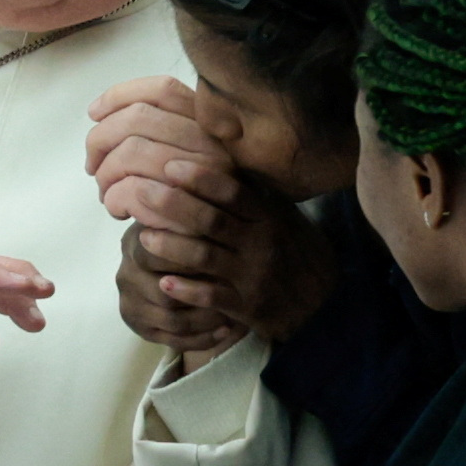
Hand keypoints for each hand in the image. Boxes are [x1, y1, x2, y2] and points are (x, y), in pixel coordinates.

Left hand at [85, 77, 240, 225]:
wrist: (221, 266)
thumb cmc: (191, 206)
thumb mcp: (187, 160)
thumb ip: (161, 132)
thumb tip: (99, 112)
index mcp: (215, 132)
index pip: (163, 90)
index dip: (120, 95)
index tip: (93, 113)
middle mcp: (219, 153)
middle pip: (138, 119)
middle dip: (101, 139)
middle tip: (93, 165)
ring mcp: (214, 188)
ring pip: (133, 154)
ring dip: (106, 175)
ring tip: (106, 193)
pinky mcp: (199, 227)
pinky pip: (137, 195)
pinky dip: (116, 200)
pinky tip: (119, 212)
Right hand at [116, 222, 243, 364]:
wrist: (166, 268)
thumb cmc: (184, 239)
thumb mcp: (182, 223)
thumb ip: (192, 215)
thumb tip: (214, 204)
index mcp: (134, 244)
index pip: (157, 253)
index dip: (191, 257)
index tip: (225, 255)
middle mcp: (126, 275)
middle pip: (165, 292)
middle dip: (203, 293)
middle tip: (236, 292)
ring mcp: (131, 304)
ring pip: (173, 320)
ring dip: (207, 318)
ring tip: (235, 312)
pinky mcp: (141, 328)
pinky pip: (174, 340)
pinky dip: (203, 337)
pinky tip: (227, 330)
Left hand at [128, 177, 336, 360]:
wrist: (326, 305)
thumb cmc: (297, 252)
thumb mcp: (285, 218)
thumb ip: (255, 194)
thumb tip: (218, 158)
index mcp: (270, 216)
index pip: (233, 191)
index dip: (201, 178)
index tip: (170, 164)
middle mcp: (262, 243)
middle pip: (212, 220)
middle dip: (173, 205)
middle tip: (138, 191)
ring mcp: (254, 276)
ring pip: (206, 257)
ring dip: (171, 246)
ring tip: (141, 236)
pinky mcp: (249, 308)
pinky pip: (213, 298)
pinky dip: (188, 290)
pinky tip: (164, 282)